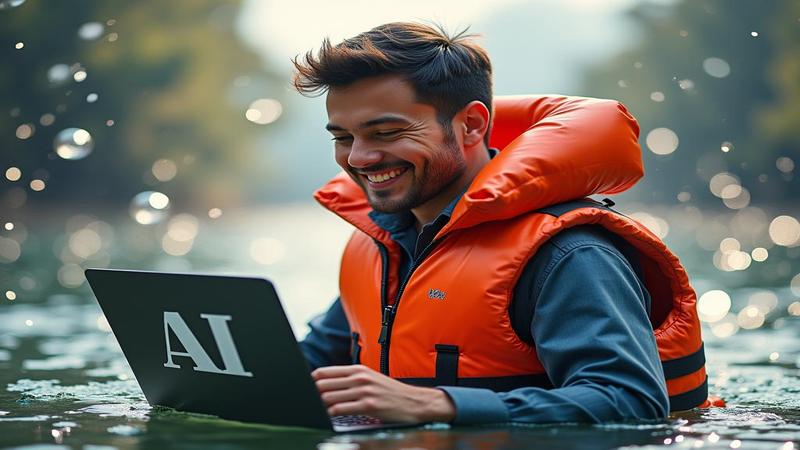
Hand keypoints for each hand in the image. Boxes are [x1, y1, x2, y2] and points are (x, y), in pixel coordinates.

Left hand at [312, 364, 455, 422]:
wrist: (415, 401)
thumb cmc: (390, 392)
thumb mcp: (370, 379)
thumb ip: (350, 380)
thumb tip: (327, 385)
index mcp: (357, 370)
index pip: (324, 372)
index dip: (310, 380)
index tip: (303, 387)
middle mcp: (359, 378)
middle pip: (323, 384)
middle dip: (312, 393)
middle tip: (305, 400)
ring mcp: (363, 391)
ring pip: (330, 397)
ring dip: (319, 404)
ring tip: (314, 409)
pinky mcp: (368, 405)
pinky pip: (341, 409)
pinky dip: (331, 414)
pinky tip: (328, 416)